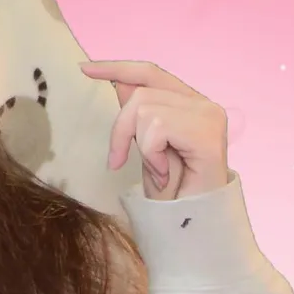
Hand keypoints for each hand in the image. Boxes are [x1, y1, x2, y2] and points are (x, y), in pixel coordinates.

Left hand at [81, 60, 228, 200]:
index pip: (149, 72)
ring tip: (158, 170)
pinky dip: (152, 154)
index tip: (85, 69)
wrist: (194, 225)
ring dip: (141, 146)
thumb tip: (120, 81)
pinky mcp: (207, 133)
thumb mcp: (147, 146)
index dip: (116, 68)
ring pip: (144, 109)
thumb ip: (140, 113)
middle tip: (122, 160)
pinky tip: (165, 173)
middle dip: (121, 129)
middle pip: (139, 92)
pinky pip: (156, 128)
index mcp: (190, 102)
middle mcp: (204, 104)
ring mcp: (208, 116)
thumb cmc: (173, 191)